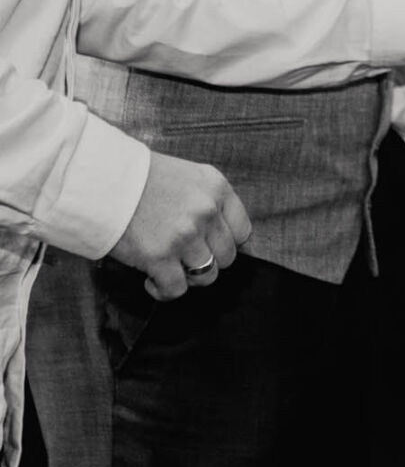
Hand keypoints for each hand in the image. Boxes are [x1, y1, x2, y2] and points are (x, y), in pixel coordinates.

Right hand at [108, 152, 251, 300]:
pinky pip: (176, 289)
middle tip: (185, 259)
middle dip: (208, 261)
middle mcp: (207, 212)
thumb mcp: (187, 176)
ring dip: (187, 277)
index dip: (227, 244)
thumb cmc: (138, 177)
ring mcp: (185, 235)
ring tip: (169, 269)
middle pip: (227, 256)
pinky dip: (164, 291)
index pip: (243, 230)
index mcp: (217, 188)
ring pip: (206, 275)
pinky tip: (151, 280)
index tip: (211, 247)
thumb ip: (206, 200)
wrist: (99, 179)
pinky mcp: (159, 257)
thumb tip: (217, 233)